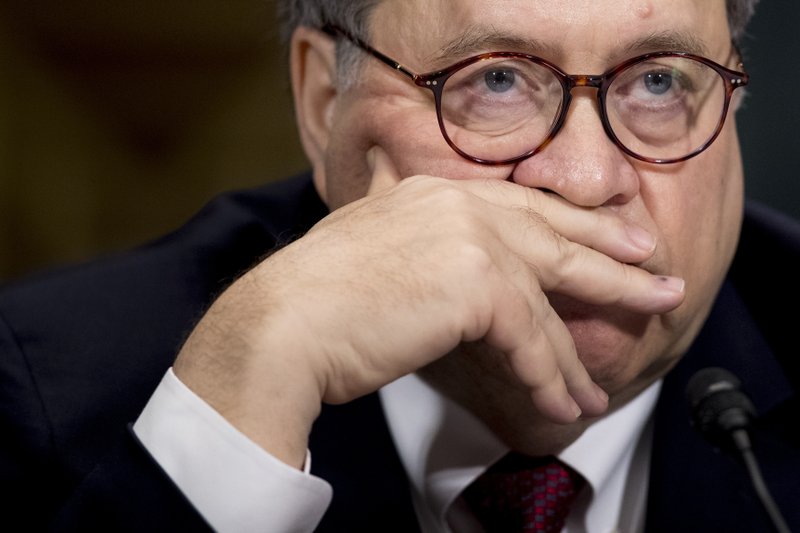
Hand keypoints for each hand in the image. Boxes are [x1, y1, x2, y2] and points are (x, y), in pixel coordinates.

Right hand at [173, 147, 683, 467]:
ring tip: (600, 388)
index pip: (522, 208)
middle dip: (613, 265)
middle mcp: (458, 204)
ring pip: (546, 301)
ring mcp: (470, 238)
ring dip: (575, 354)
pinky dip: (548, 378)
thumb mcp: (367, 243)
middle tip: (658, 283)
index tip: (614, 241)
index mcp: (434, 193)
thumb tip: (413, 224)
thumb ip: (403, 228)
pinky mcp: (476, 284)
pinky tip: (564, 404)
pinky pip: (529, 340)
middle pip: (555, 239)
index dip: (574, 227)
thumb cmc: (315, 297)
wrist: (282, 325)